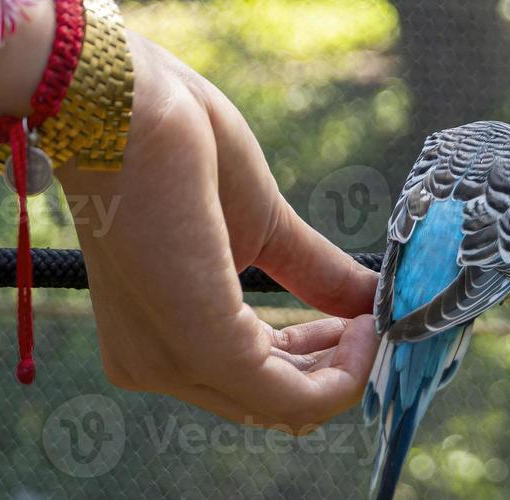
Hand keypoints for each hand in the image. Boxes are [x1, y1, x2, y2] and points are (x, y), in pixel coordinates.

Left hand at [56, 34, 379, 429]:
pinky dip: (344, 372)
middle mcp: (153, 366)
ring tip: (378, 315)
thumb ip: (311, 272)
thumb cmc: (178, 142)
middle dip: (340, 366)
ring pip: (287, 407)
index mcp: (156, 338)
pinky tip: (367, 322)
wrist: (127, 101)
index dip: (321, 359)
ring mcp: (173, 363)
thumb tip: (371, 300)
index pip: (250, 382)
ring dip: (349, 369)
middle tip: (382, 319)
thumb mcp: (259, 224)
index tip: (366, 318)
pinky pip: (291, 398)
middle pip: (274, 402)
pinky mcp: (203, 346)